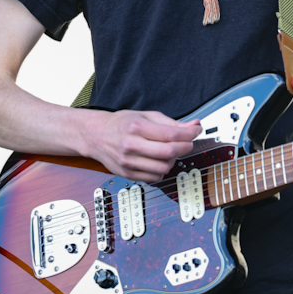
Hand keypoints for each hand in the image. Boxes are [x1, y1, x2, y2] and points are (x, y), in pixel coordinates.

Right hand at [86, 110, 200, 182]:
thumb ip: (171, 123)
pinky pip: (154, 177)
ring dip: (173, 160)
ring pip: (163, 168)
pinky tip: (159, 161)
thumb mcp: (146, 116)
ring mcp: (128, 162)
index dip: (189, 134)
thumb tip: (193, 126)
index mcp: (136, 127)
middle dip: (185, 147)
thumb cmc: (122, 124)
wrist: (97, 135)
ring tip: (170, 152)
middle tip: (188, 143)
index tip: (196, 131)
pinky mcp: (128, 174)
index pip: (170, 134)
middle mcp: (131, 145)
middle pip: (168, 152)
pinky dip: (162, 170)